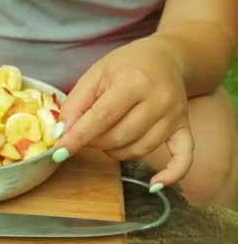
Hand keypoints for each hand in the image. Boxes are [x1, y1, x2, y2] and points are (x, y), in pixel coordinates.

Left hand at [55, 36, 194, 190]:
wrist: (165, 58)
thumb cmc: (125, 66)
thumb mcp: (94, 75)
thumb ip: (76, 104)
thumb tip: (62, 134)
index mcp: (133, 81)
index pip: (101, 117)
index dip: (78, 137)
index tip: (59, 151)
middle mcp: (158, 99)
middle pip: (119, 137)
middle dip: (94, 142)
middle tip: (85, 134)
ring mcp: (174, 116)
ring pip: (138, 150)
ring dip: (115, 152)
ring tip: (106, 137)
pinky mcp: (184, 128)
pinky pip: (183, 158)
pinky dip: (171, 175)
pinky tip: (154, 185)